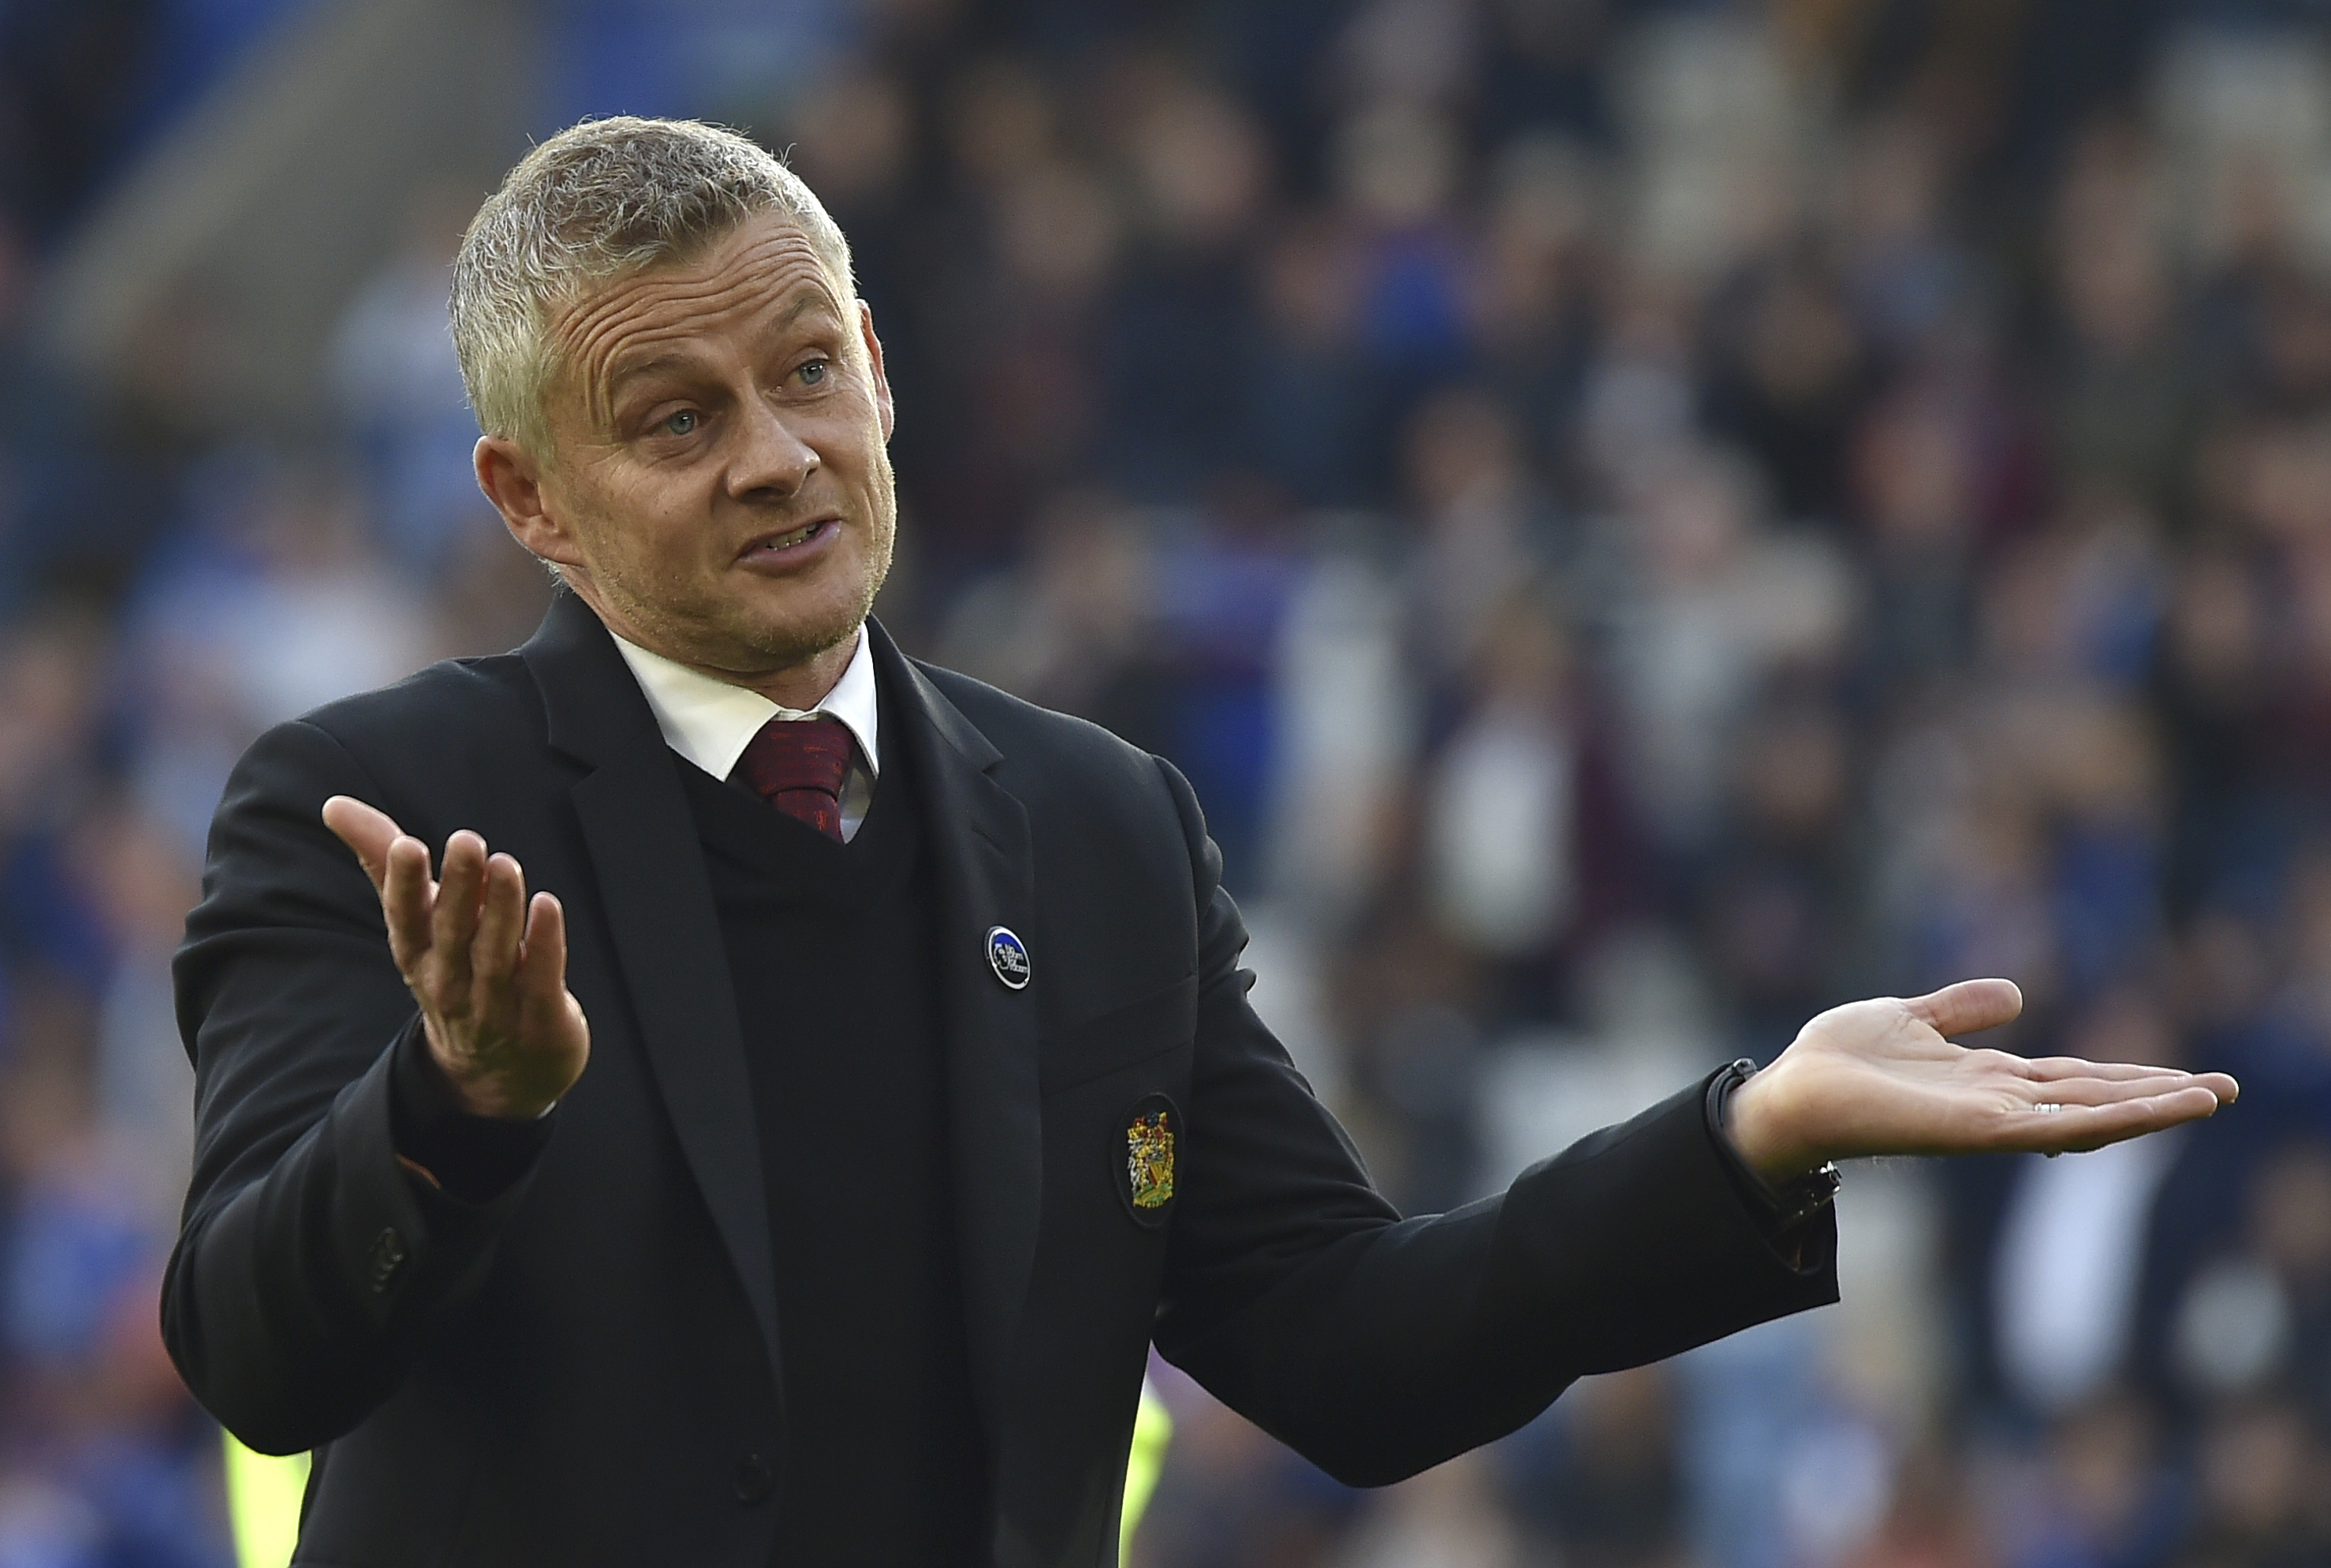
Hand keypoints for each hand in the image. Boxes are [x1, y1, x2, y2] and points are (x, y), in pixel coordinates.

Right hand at [323, 796, 589, 1119]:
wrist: (496, 1073)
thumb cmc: (453, 970)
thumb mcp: (416, 921)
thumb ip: (384, 860)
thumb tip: (334, 805)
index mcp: (417, 955)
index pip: (405, 919)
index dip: (404, 885)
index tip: (407, 845)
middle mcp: (451, 982)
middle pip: (453, 933)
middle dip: (458, 887)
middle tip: (466, 840)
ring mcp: (496, 1005)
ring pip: (496, 955)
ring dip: (503, 909)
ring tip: (506, 864)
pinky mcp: (542, 1019)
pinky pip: (542, 979)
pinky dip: (545, 944)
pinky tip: (549, 906)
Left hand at [1726, 979, 2237, 1182]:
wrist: (1791, 1091)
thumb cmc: (1836, 1061)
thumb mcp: (1908, 1017)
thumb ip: (1960, 1009)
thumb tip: (2016, 992)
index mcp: (1986, 1080)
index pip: (2072, 1078)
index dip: (2126, 1075)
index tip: (2182, 1074)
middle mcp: (1999, 1103)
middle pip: (2094, 1096)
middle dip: (2157, 1093)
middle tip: (2225, 1089)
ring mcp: (1994, 1121)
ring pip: (2089, 1113)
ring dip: (2152, 1106)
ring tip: (2212, 1097)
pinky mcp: (1981, 1131)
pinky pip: (2058, 1125)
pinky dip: (2110, 1118)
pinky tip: (2152, 1109)